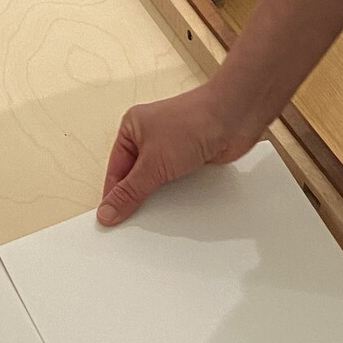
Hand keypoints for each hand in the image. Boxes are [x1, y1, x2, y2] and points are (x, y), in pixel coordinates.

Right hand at [98, 84, 259, 225]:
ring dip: (159, 197)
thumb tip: (108, 211)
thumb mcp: (153, 163)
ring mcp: (172, 148)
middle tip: (131, 223)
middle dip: (135, 198)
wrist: (235, 118)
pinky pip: (177, 183)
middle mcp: (150, 137)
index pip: (115, 171)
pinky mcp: (191, 158)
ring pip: (157, 181)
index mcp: (132, 129)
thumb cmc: (193, 121)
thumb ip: (130, 192)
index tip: (111, 219)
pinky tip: (176, 207)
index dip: (112, 196)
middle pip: (135, 177)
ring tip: (155, 215)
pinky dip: (177, 195)